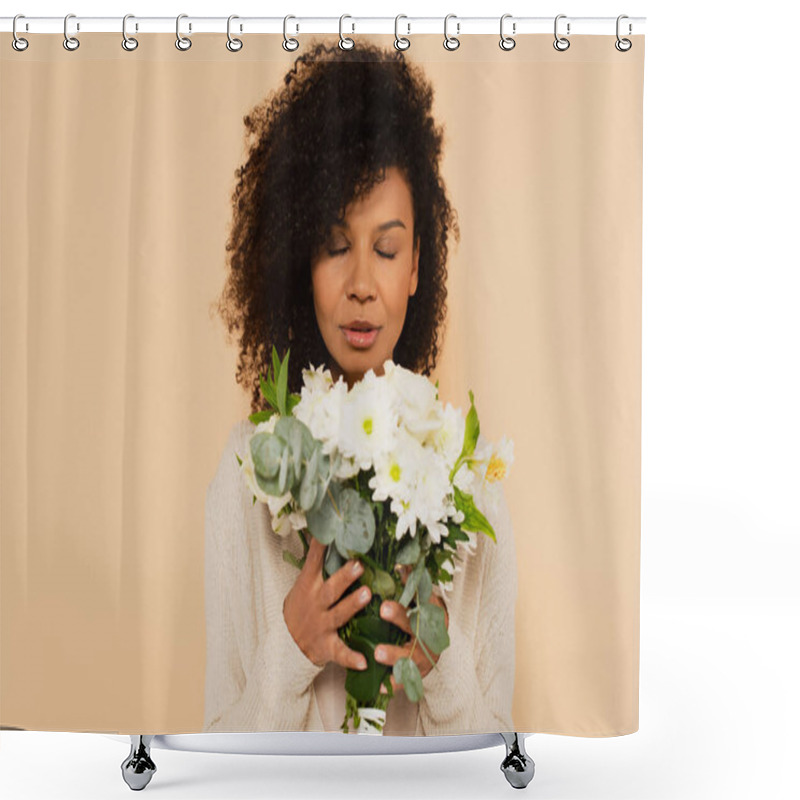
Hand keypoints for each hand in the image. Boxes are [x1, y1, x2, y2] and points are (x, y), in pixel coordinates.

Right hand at [283, 536, 371, 670]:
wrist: (285, 645)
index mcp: (309, 585)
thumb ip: (317, 562)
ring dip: (352, 605)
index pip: (313, 562)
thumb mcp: (304, 583)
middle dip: (344, 578)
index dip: (320, 547)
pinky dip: (351, 658)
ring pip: (338, 615)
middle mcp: (315, 604)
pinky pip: (340, 652)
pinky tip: (364, 660)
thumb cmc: (302, 606)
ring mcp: (321, 625)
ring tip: (366, 595)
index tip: (327, 532)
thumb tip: (326, 530)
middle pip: (330, 589)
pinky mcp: (326, 647)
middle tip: (359, 565)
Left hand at [374, 564, 449, 693]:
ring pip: (410, 656)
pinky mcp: (416, 674)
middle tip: (383, 608)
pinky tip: (378, 686)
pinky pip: (405, 681)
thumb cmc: (422, 618)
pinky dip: (393, 684)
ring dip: (394, 654)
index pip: (423, 600)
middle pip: (416, 624)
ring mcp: (424, 656)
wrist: (437, 647)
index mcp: (430, 613)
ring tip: (377, 652)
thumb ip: (411, 584)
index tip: (397, 579)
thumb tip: (399, 563)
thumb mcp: (421, 600)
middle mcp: (429, 634)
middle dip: (399, 617)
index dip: (411, 588)